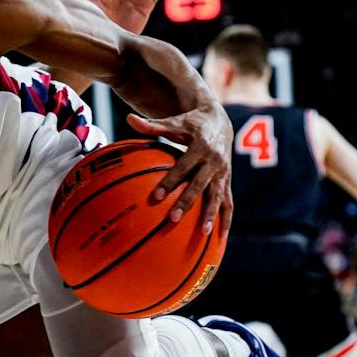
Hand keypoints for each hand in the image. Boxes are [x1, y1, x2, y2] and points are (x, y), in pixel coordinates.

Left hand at [127, 106, 233, 235]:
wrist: (219, 122)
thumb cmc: (190, 124)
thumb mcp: (173, 123)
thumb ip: (152, 125)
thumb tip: (128, 119)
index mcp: (200, 146)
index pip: (183, 167)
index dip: (170, 181)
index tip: (156, 197)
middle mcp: (214, 161)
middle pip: (199, 184)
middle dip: (187, 201)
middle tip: (173, 218)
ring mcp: (223, 173)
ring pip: (217, 196)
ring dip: (211, 214)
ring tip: (203, 233)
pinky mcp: (228, 181)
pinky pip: (228, 203)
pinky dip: (226, 220)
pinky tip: (220, 238)